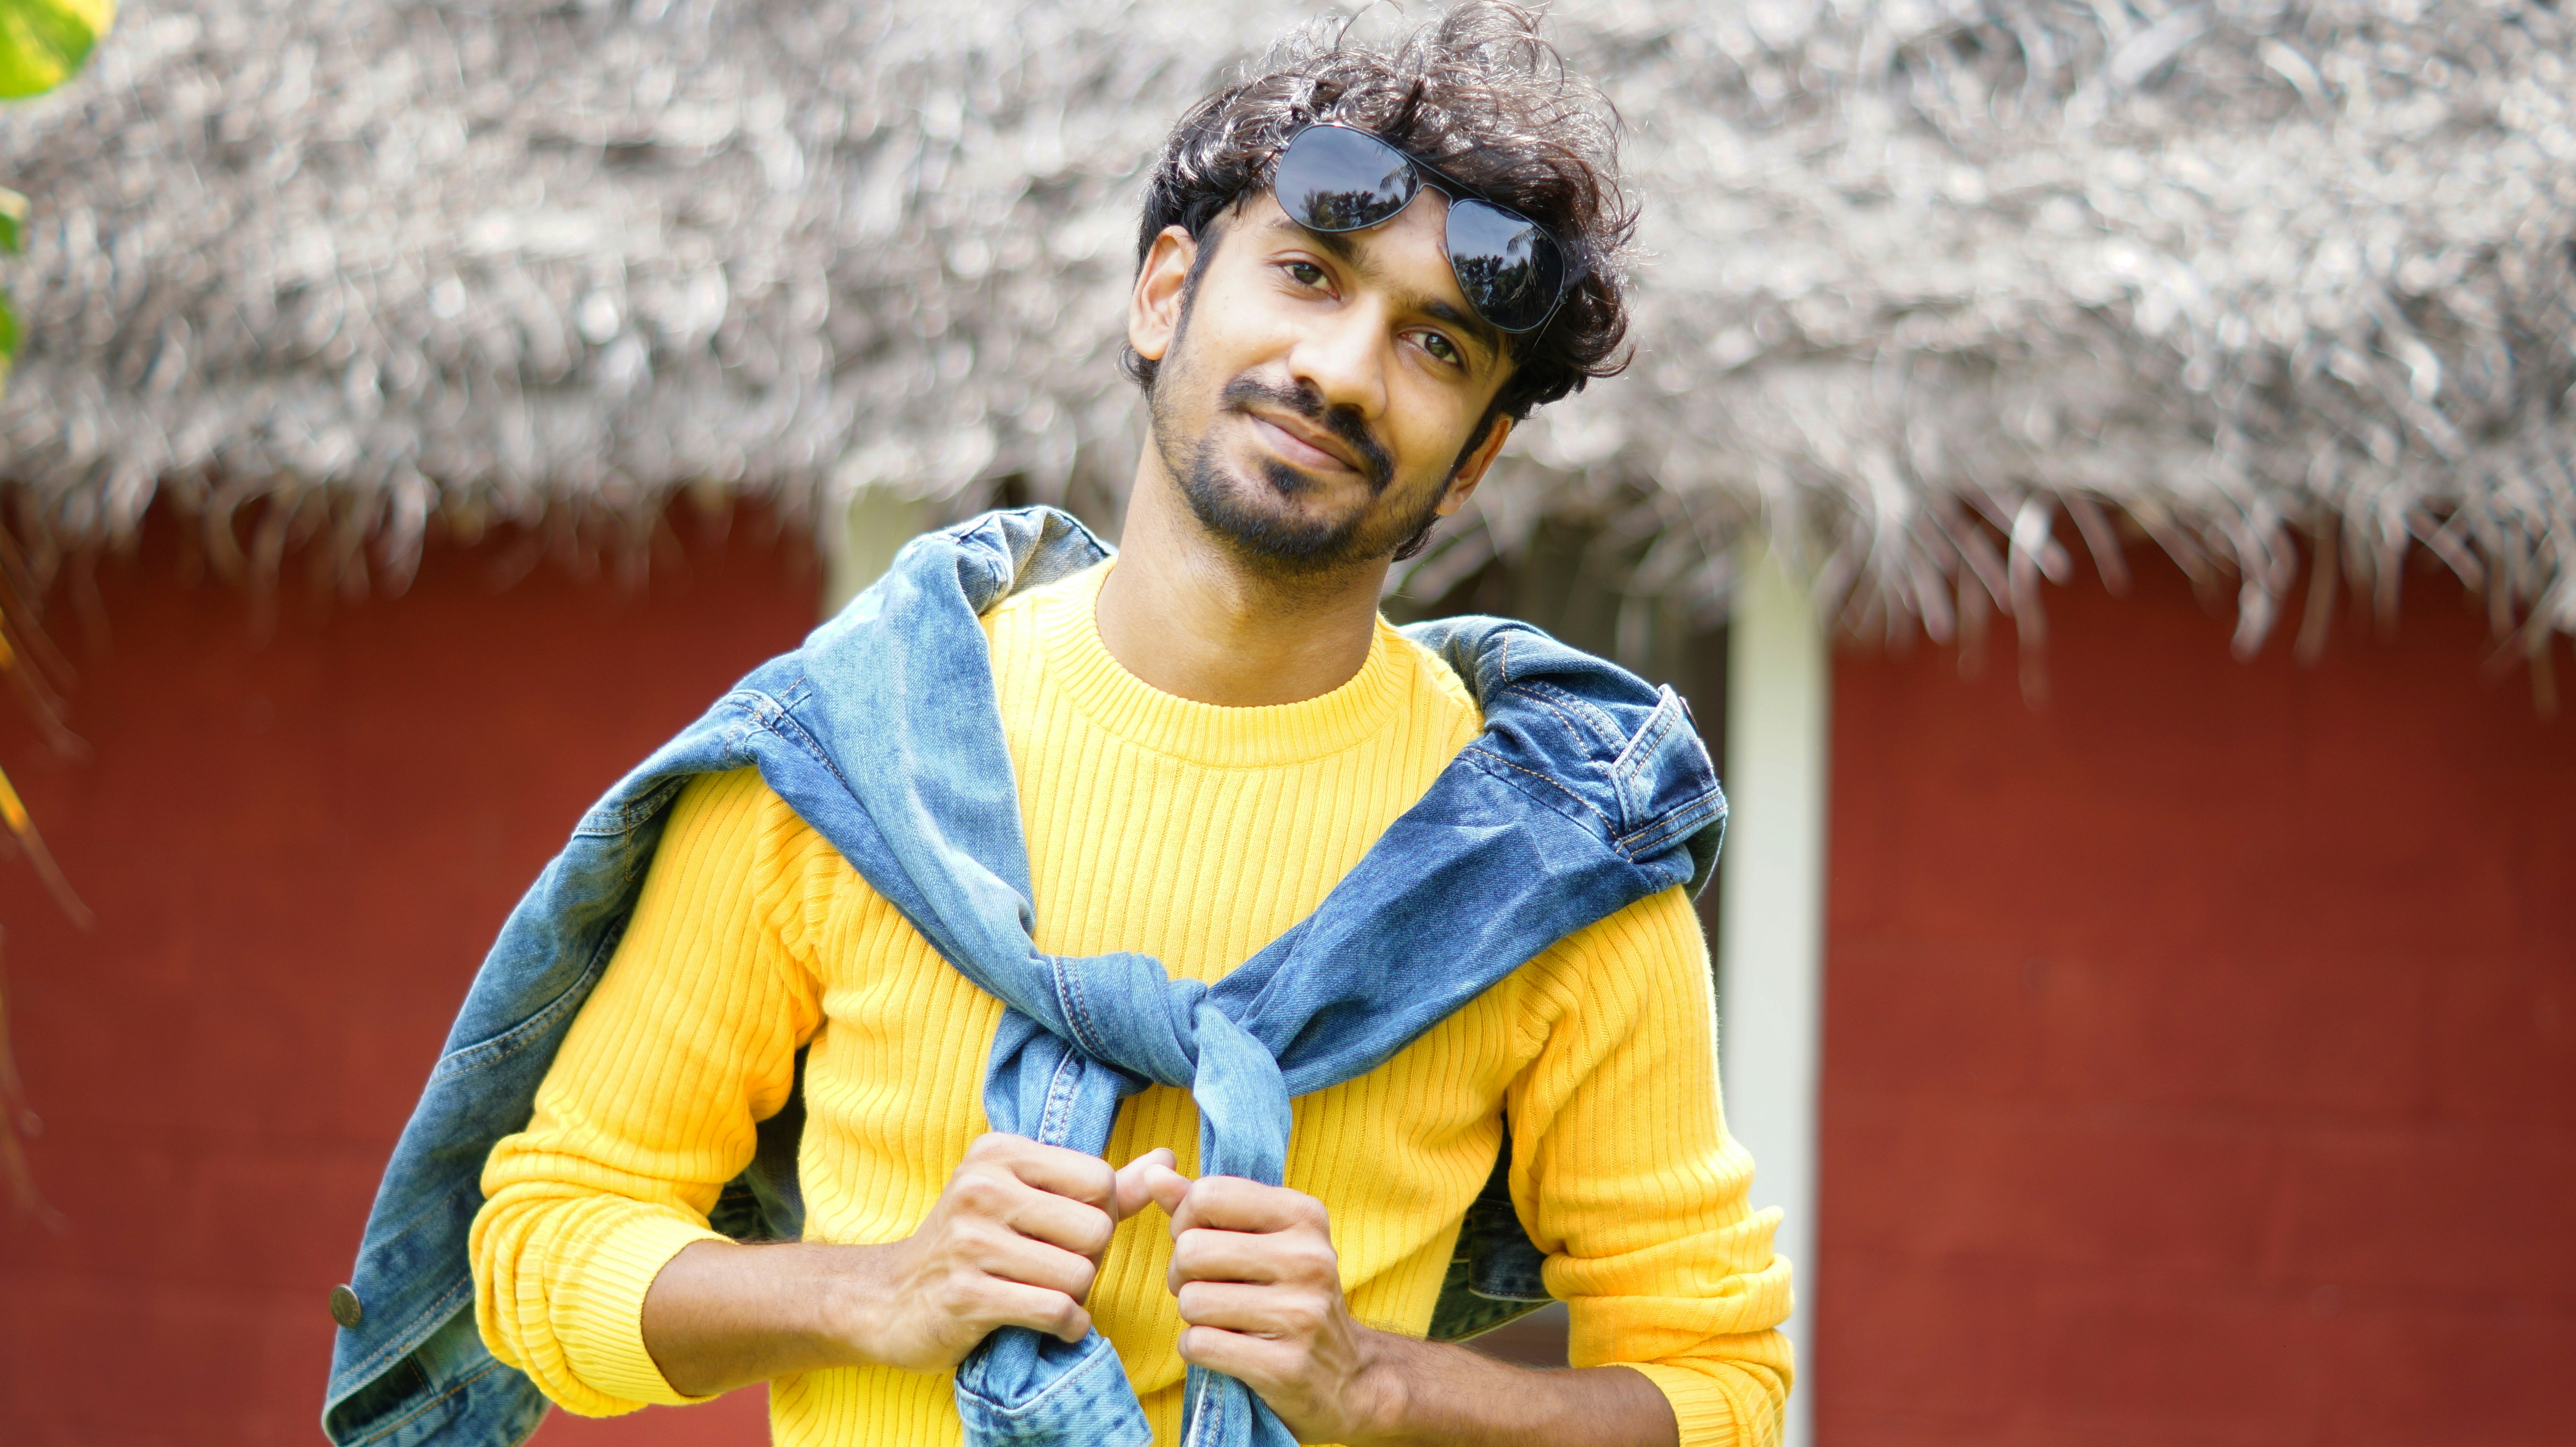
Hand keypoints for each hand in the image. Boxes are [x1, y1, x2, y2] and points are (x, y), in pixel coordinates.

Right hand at [853, 1133, 1174, 1374]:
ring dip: (1075, 1297)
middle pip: (1096, 1229)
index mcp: (1001, 1153)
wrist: (890, 1300)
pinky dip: (1067, 1325)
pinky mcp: (966, 1294)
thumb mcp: (1032, 1200)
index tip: (1065, 1234)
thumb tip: (1169, 1159)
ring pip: (1078, 1273)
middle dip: (1089, 1260)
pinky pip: (1055, 1310)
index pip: (1101, 1181)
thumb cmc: (977, 1246)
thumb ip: (1104, 1185)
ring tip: (1043, 1294)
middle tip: (1053, 1270)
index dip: (1099, 1216)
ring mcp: (970, 1241)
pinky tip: (1049, 1323)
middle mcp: (982, 1187)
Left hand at [1142, 1168, 1403, 1444]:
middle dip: (1182, 1273)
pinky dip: (1196, 1348)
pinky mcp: (1285, 1365)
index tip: (1201, 1241)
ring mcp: (1301, 1314)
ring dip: (1192, 1315)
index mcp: (1304, 1215)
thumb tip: (1154, 1171)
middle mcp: (1308, 1258)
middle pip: (1191, 1250)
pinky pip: (1199, 1344)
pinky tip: (1224, 1348)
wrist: (1346, 1375)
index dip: (1186, 1221)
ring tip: (1220, 1318)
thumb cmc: (1289, 1293)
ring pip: (1191, 1301)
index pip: (1208, 1195)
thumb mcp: (1260, 1238)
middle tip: (1207, 1286)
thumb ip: (1205, 1205)